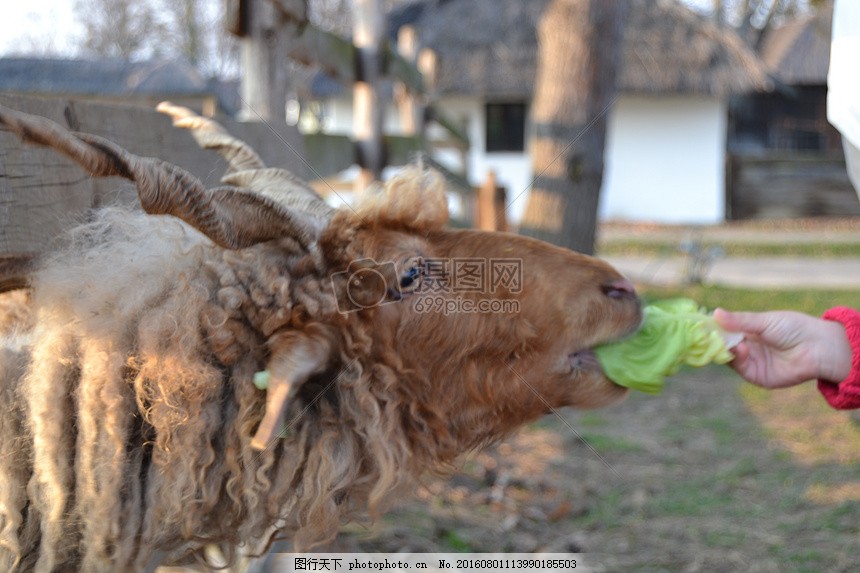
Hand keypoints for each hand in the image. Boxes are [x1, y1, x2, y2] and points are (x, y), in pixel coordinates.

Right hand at [713, 309, 851, 388]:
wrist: (818, 348)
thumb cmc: (794, 328)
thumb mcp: (764, 321)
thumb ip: (739, 321)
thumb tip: (714, 313)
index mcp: (748, 331)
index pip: (723, 330)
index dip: (712, 328)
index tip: (699, 324)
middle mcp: (747, 347)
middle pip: (722, 346)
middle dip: (713, 340)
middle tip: (703, 335)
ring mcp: (751, 362)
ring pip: (727, 358)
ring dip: (724, 349)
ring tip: (727, 341)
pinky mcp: (757, 376)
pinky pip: (740, 368)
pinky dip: (737, 359)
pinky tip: (741, 349)